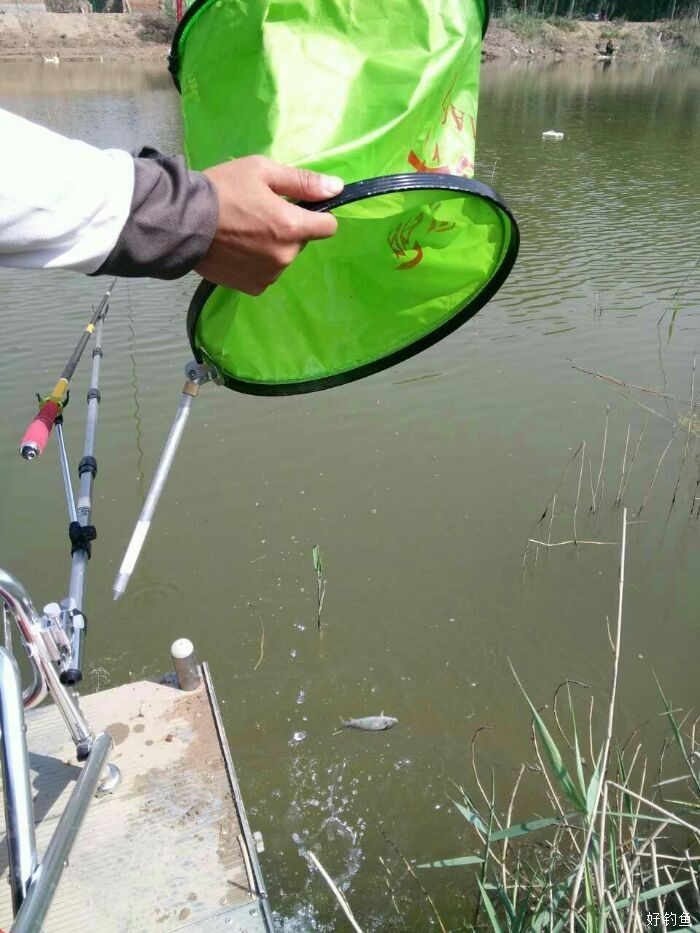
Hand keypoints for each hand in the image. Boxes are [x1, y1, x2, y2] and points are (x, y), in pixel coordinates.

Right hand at [195, 156, 343, 294]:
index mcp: (293, 227)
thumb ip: (303, 182)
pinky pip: (266, 274)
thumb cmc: (222, 190)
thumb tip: (337, 188)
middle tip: (258, 214)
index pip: (328, 227)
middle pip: (301, 242)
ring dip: (272, 247)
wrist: (182, 222)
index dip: (316, 215)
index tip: (297, 207)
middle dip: (288, 229)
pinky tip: (237, 250)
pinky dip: (257, 263)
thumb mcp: (262, 172)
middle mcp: (285, 256)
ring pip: (283, 258)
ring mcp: (269, 275)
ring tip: (243, 232)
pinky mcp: (252, 287)